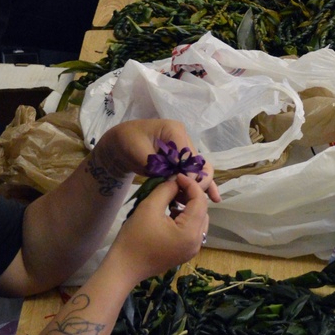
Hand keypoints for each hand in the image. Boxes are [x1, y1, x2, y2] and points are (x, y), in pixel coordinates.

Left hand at [95, 118, 219, 200]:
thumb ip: (157, 164)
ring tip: (200, 203)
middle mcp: (184, 140)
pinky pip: (195, 174)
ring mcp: (184, 152)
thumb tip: (175, 179)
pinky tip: (214, 198)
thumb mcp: (139, 152)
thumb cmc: (127, 142)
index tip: (180, 186)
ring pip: (200, 170)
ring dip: (201, 186)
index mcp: (175, 131)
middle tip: (190, 197)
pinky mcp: (181, 163)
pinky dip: (203, 185)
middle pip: (199, 163)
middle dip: (198, 181)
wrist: (120, 144)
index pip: (188, 154)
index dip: (187, 172)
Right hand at [113, 174, 211, 276]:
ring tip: (172, 198)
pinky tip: (170, 213)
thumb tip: (176, 181)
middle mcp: (196, 242)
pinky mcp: (184, 253)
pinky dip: (185, 219)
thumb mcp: (150, 207)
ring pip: (199, 221)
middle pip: (203, 211)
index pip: (200, 201)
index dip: (191, 184)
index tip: (177, 175)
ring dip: (189, 207)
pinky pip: (192, 231)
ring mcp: (192, 250)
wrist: (124, 267)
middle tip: (175, 186)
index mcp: (190, 232)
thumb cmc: (135, 238)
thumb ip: (166, 190)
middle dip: (191, 195)